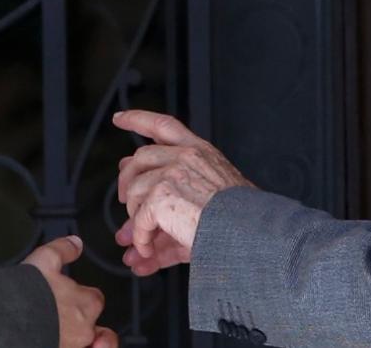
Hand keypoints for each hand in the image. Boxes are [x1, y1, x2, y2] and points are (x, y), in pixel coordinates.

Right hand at [22, 236, 118, 347]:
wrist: (3, 322)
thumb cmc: (26, 295)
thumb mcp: (45, 259)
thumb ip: (63, 249)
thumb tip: (75, 244)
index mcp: (87, 305)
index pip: (95, 300)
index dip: (81, 296)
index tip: (69, 294)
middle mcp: (84, 331)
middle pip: (90, 326)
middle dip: (77, 321)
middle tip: (58, 316)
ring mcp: (70, 347)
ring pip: (78, 343)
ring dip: (69, 337)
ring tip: (54, 332)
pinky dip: (57, 344)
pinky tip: (42, 339)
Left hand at [112, 110, 252, 271]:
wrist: (251, 230)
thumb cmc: (239, 220)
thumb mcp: (207, 204)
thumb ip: (168, 212)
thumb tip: (132, 231)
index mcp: (200, 152)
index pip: (164, 126)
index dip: (138, 119)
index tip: (120, 119)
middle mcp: (185, 156)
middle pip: (139, 158)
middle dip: (126, 180)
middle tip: (124, 201)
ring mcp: (172, 172)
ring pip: (134, 191)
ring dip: (135, 219)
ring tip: (144, 240)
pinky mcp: (161, 193)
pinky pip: (138, 218)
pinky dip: (141, 239)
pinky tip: (148, 252)